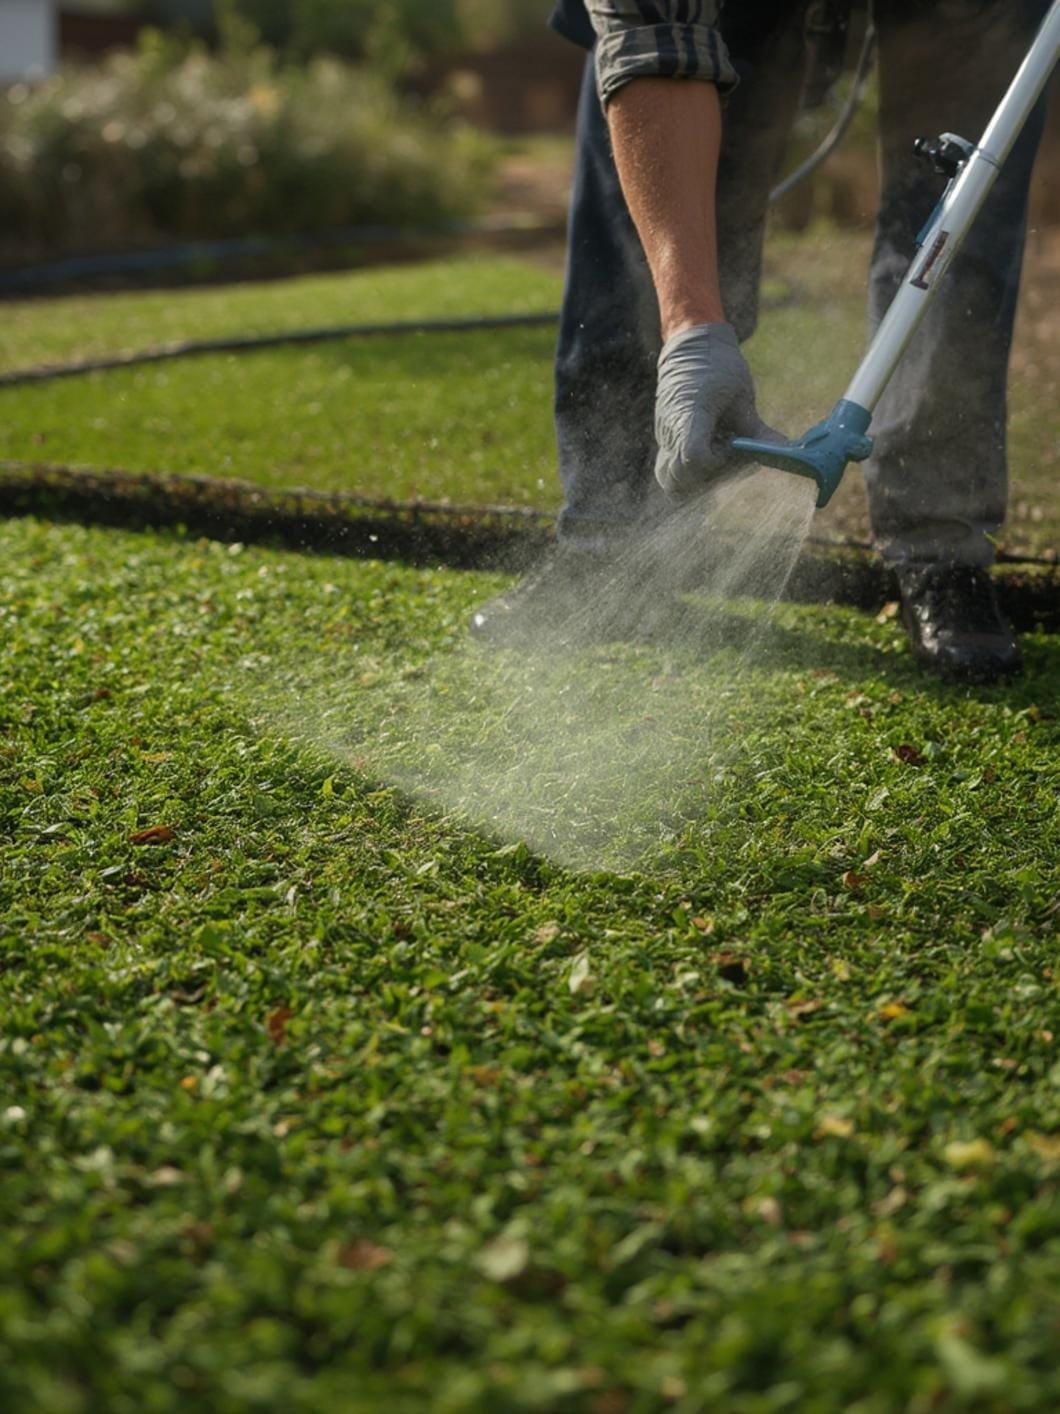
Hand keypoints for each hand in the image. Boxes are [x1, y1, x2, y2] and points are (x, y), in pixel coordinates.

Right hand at [653, 323, 785, 497]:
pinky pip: (668, 472)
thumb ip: (758, 430)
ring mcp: (664, 438)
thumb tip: (787, 453)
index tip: (732, 446)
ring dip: (695, 481)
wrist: (691, 347)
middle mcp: (671, 429)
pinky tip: (710, 457)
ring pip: (669, 480)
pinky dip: (687, 476)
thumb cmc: (718, 366)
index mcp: (690, 413)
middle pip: (680, 477)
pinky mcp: (666, 443)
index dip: (716, 462)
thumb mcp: (741, 395)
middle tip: (730, 454)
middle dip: (710, 476)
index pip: (693, 456)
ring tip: (719, 458)